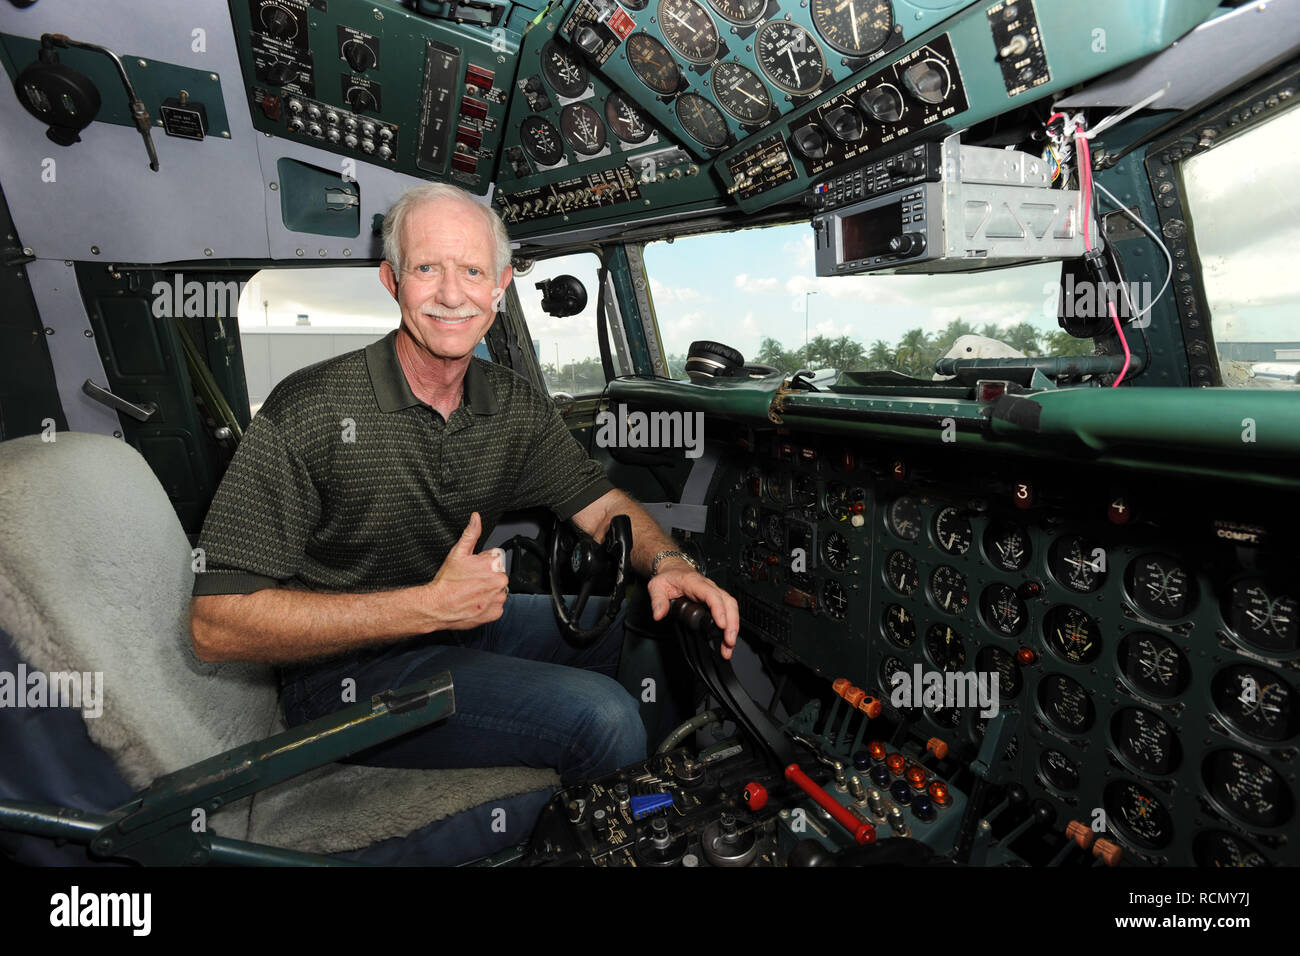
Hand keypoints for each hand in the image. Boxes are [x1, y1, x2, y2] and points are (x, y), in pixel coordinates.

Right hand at [422, 512, 508, 629]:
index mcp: (494, 565)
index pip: (496, 560)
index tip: (473, 569)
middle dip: (486, 577)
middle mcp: (500, 582)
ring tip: (471, 592)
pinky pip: (496, 606)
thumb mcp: (458, 552)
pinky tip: (475, 602)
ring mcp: (498, 599)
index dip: (483, 563)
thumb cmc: (447, 581)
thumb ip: (470, 533)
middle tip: (470, 581)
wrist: (437, 606)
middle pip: (498, 575)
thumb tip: (476, 518)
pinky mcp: (495, 613)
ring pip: (498, 591)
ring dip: (488, 591)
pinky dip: (487, 605)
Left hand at [648, 562, 739, 659]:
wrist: (673, 570)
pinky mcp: (716, 600)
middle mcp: (709, 587)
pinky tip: (727, 640)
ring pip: (731, 608)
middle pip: (728, 603)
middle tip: (728, 641)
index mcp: (695, 583)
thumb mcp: (657, 586)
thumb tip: (659, 614)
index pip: (712, 595)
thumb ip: (657, 601)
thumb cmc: (669, 577)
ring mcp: (715, 593)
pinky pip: (728, 611)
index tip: (721, 624)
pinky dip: (730, 626)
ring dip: (733, 627)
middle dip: (732, 623)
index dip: (719, 609)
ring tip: (729, 646)